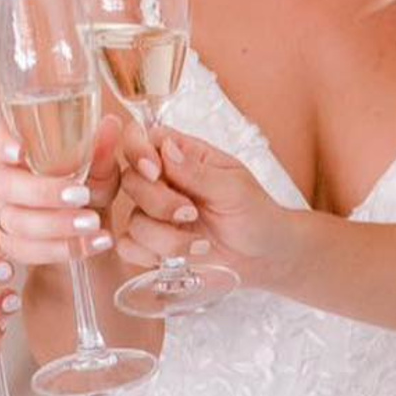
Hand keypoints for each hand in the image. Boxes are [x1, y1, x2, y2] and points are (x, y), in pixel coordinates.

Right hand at [0, 114, 123, 266]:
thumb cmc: (90, 187)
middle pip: (6, 185)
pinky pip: (28, 251)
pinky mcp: (14, 246)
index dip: (0, 143)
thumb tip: (110, 124)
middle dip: (43, 192)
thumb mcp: (101, 169)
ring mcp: (5, 214)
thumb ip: (101, 151)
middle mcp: (4, 182)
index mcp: (18, 153)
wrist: (94, 230)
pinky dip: (64, 248)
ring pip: (17, 222)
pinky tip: (95, 243)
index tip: (20, 152)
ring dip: (58, 224)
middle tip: (82, 195)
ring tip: (94, 223)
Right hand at [116, 123, 294, 285]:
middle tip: (190, 212)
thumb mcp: (234, 187)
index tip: (155, 171)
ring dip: (166, 237)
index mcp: (182, 155)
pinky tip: (181, 256)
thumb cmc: (255, 213)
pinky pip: (130, 248)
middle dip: (159, 202)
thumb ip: (197, 171)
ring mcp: (154, 215)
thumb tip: (166, 149)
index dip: (138, 152)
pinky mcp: (151, 245)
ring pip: (133, 220)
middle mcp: (162, 182)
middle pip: (131, 180)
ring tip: (200, 243)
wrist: (264, 256)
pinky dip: (152, 255)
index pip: (142, 138)